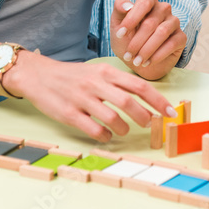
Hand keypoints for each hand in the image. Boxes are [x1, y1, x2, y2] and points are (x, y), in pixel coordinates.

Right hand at [2, 52, 177, 140]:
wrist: (38, 76)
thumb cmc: (73, 76)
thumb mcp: (97, 72)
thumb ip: (118, 82)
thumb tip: (146, 97)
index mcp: (106, 72)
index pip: (139, 85)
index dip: (157, 100)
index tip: (170, 112)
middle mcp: (95, 84)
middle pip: (128, 101)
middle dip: (144, 116)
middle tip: (149, 125)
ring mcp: (81, 99)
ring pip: (112, 118)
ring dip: (123, 128)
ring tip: (124, 130)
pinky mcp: (68, 114)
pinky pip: (93, 129)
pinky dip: (105, 136)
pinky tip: (106, 136)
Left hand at [111, 0, 186, 79]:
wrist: (138, 61)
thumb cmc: (127, 40)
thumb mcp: (117, 25)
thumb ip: (119, 9)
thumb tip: (127, 6)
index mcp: (149, 2)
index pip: (144, 3)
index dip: (131, 19)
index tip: (120, 34)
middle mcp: (164, 9)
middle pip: (151, 22)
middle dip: (137, 42)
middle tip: (128, 55)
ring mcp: (174, 22)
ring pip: (162, 32)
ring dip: (147, 50)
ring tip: (137, 61)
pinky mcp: (181, 37)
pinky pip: (172, 44)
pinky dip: (157, 55)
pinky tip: (147, 62)